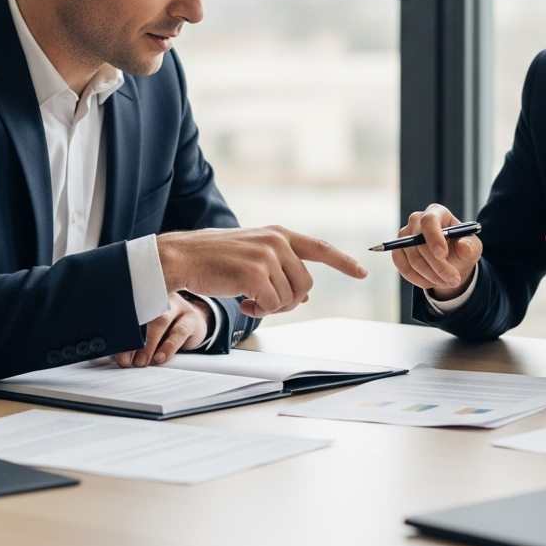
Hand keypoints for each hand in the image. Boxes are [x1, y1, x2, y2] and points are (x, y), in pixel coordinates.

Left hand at [115, 291, 209, 367]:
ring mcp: (178, 306)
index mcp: (146, 297)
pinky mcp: (191, 319)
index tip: (111, 346)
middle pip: (143, 314)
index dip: (119, 328)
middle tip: (124, 359)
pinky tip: (160, 357)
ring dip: (148, 344)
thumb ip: (133, 337)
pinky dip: (168, 346)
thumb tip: (114, 355)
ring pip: (161, 321)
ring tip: (141, 362)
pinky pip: (179, 332)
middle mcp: (161, 297)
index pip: (130, 310)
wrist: (193, 322)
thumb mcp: (148, 327)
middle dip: (132, 339)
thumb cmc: (165, 327)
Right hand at [156, 226, 366, 318]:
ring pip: (289, 297)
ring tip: (250, 301)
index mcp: (279, 234)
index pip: (320, 248)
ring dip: (271, 308)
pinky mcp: (255, 273)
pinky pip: (271, 304)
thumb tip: (305, 294)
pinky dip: (259, 312)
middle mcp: (278, 241)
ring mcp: (268, 256)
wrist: (184, 257)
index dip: (343, 262)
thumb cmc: (216, 258)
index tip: (362, 271)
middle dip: (289, 301)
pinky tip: (243, 304)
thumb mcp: (254, 256)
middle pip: (306, 284)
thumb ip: (281, 268)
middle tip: (264, 303)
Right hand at [390, 204, 481, 299]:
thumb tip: (464, 246)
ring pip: (413, 258)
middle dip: (438, 265)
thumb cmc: (461, 250)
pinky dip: (417, 279)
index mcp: (437, 212)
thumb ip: (470, 246)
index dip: (434, 237)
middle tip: (454, 280)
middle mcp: (417, 220)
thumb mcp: (472, 248)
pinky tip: (431, 282)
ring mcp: (405, 236)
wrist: (451, 262)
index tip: (443, 255)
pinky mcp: (398, 251)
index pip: (429, 220)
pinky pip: (402, 267)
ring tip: (446, 282)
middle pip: (420, 242)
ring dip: (431, 275)